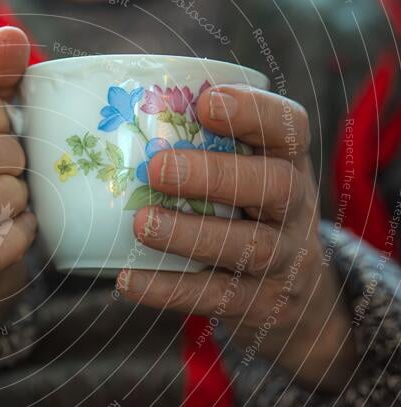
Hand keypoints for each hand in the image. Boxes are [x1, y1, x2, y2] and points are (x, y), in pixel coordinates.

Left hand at [117, 85, 356, 390]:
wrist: (296, 296)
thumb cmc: (246, 214)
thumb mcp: (245, 174)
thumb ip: (202, 145)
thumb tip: (111, 118)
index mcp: (289, 164)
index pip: (288, 130)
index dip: (254, 112)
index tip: (208, 102)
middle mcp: (294, 209)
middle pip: (274, 187)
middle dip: (216, 175)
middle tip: (158, 168)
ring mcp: (281, 260)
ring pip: (246, 247)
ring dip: (190, 233)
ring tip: (141, 224)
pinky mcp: (258, 304)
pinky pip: (214, 297)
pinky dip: (168, 288)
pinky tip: (127, 279)